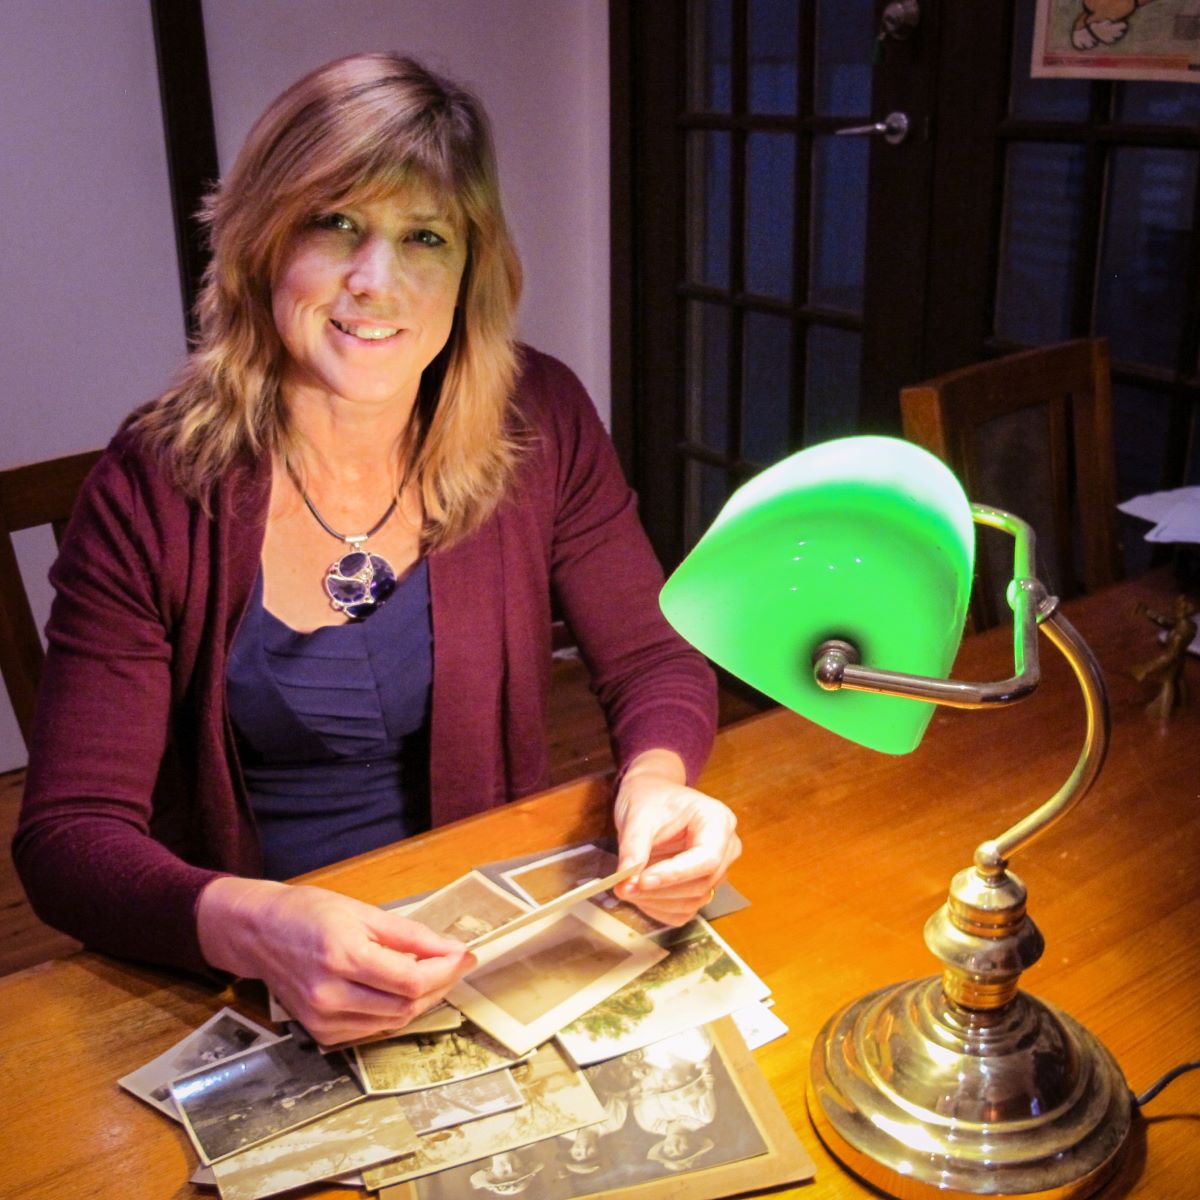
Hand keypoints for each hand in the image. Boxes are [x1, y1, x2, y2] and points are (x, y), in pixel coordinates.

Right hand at [197, 877, 473, 1045]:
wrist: (259, 934)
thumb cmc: (310, 913)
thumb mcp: (363, 912)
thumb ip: (410, 935)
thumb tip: (452, 949)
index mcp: (343, 956)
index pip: (410, 979)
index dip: (446, 970)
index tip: (466, 955)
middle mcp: (331, 994)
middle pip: (406, 1005)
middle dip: (440, 985)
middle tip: (455, 963)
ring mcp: (323, 1019)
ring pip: (393, 1022)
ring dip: (421, 1000)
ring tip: (431, 974)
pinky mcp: (321, 1033)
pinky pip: (373, 1029)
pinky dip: (395, 1012)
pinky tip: (399, 990)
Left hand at [612, 748, 740, 924]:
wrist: (652, 797)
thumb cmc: (650, 799)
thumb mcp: (638, 816)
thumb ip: (634, 847)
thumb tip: (626, 879)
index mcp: (718, 821)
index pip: (706, 858)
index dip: (675, 874)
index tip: (642, 881)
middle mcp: (726, 848)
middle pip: (701, 883)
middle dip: (660, 890)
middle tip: (623, 886)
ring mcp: (717, 871)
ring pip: (693, 900)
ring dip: (657, 901)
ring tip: (626, 887)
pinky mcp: (702, 887)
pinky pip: (685, 910)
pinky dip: (659, 909)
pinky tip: (639, 896)